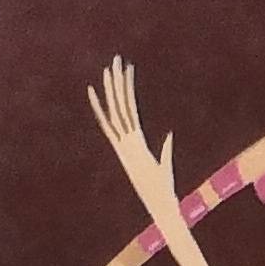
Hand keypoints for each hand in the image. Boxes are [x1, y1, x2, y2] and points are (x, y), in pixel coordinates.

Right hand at [86, 58, 185, 228]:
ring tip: (111, 66)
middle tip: (115, 59)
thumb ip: (166, 149)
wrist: (161, 206)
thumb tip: (170, 134)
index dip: (123, 91)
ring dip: (113, 88)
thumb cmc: (164, 191)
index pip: (127, 111)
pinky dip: (101, 109)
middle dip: (116, 82)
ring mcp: (124, 144)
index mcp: (134, 143)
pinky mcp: (125, 149)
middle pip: (119, 105)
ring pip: (117, 110)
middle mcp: (125, 140)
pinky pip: (112, 125)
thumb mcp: (166, 165)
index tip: (119, 72)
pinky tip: (94, 91)